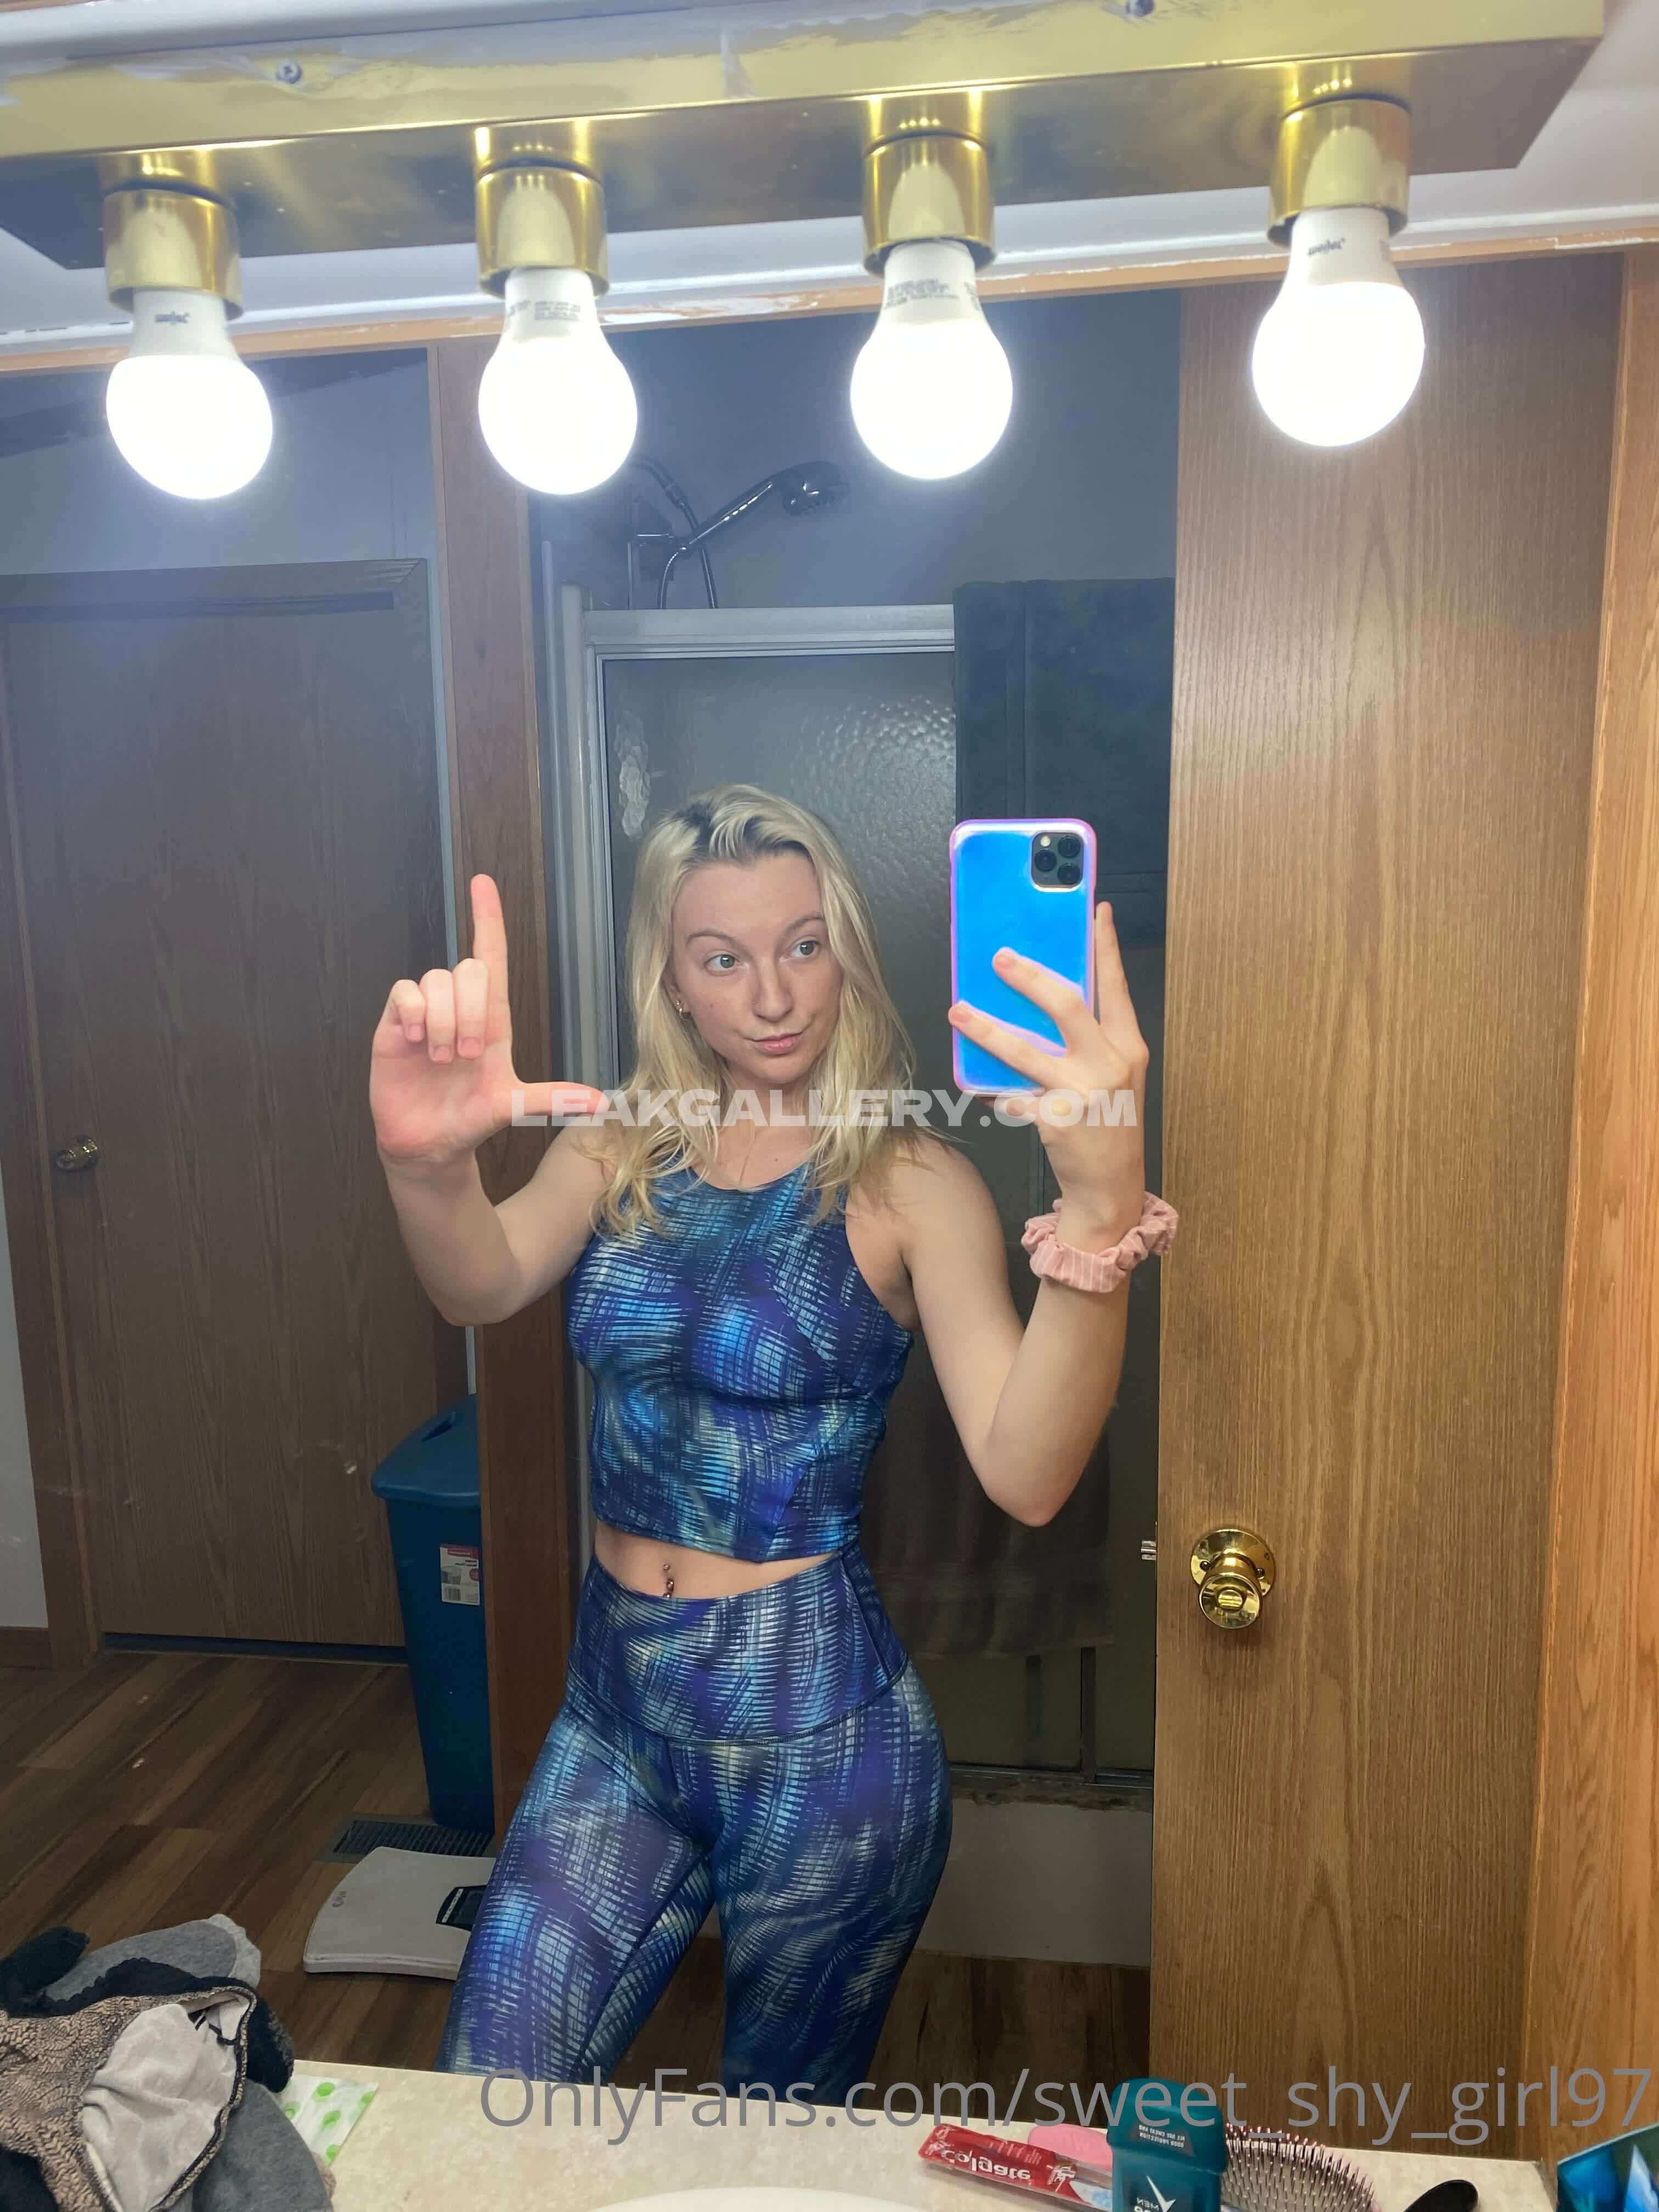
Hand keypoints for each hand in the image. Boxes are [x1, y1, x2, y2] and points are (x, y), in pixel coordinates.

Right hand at [370, 874, 606, 1166]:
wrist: (429, 1144)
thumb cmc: (470, 1117)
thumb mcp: (513, 1105)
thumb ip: (553, 1098)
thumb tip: (602, 1102)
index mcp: (491, 1018)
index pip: (491, 955)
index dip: (487, 918)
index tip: (483, 883)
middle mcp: (458, 1009)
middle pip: (467, 967)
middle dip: (470, 1010)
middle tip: (464, 1054)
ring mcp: (425, 1014)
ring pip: (435, 979)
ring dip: (442, 1020)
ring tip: (441, 1059)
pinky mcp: (395, 1025)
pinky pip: (403, 991)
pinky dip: (413, 1013)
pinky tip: (416, 1041)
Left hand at [947, 900, 1148, 1242]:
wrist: (1111, 1187)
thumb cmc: (1109, 1124)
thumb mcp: (1115, 1076)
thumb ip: (1091, 1040)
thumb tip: (1045, 996)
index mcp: (1128, 1047)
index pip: (1116, 987)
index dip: (1107, 946)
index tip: (1097, 910)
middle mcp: (1109, 1064)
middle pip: (1066, 1004)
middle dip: (1028, 975)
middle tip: (999, 958)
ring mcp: (1082, 1093)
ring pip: (1024, 1050)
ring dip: (986, 1028)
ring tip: (958, 1011)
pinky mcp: (1055, 1120)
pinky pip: (1013, 1097)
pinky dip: (997, 1094)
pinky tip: (989, 1093)